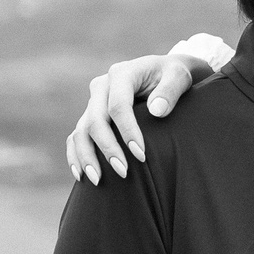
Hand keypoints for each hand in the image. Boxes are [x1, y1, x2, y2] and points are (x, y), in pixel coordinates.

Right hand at [66, 54, 203, 183]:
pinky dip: (75, 154)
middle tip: (123, 172)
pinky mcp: (90, 115)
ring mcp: (93, 102)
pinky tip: (80, 175)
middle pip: (95, 120)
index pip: (118, 106)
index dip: (128, 131)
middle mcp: (102, 87)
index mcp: (121, 74)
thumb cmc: (173, 75)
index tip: (141, 155)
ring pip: (81, 131)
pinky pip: (76, 136)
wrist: (163, 73)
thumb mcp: (179, 76)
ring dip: (87, 157)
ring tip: (97, 180)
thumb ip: (170, 90)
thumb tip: (156, 111)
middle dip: (108, 148)